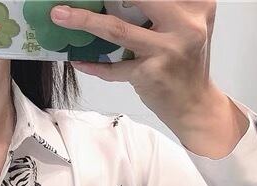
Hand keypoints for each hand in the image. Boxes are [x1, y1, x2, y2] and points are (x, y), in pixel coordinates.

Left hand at [49, 1, 247, 156]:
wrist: (194, 104)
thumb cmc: (184, 60)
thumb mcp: (184, 25)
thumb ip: (162, 8)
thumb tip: (114, 1)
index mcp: (196, 4)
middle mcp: (185, 23)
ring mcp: (167, 50)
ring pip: (117, 29)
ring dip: (84, 21)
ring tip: (60, 16)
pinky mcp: (151, 74)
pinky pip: (114, 68)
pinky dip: (94, 65)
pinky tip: (78, 60)